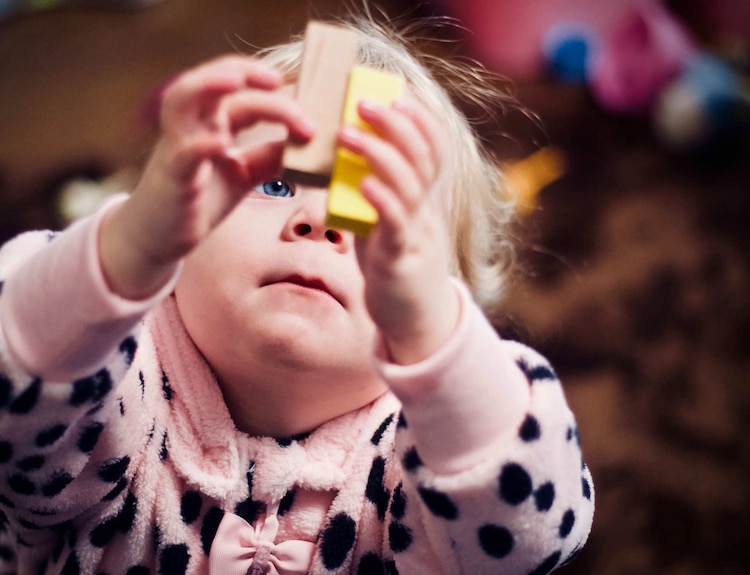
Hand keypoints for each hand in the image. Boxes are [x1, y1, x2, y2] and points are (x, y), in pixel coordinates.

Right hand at [101, 55, 313, 298]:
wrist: (160, 236)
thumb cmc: (200, 199)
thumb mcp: (244, 174)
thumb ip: (270, 156)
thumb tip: (308, 143)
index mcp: (209, 121)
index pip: (238, 91)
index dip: (270, 91)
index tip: (302, 98)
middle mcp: (190, 126)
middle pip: (208, 80)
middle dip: (240, 69)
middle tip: (275, 78)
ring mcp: (177, 148)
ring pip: (181, 100)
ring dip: (207, 84)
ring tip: (236, 80)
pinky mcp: (173, 177)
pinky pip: (182, 153)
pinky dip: (201, 144)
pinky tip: (222, 143)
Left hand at [337, 97, 459, 364]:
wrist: (413, 321)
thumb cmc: (394, 267)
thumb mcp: (385, 224)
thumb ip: (373, 194)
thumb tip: (343, 163)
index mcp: (423, 200)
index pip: (432, 149)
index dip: (419, 119)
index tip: (397, 93)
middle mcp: (425, 212)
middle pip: (421, 158)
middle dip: (395, 124)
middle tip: (363, 101)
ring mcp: (416, 235)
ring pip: (408, 185)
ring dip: (378, 154)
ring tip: (348, 132)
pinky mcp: (401, 260)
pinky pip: (395, 225)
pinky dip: (381, 200)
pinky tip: (362, 182)